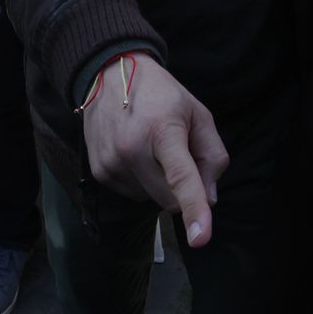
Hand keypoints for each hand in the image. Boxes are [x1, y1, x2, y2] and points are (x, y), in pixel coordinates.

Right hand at [80, 56, 228, 247]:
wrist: (108, 73)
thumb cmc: (162, 95)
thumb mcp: (198, 114)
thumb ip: (212, 156)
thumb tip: (209, 199)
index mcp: (162, 131)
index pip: (181, 177)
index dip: (194, 210)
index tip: (201, 239)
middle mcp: (132, 149)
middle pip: (170, 199)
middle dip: (181, 186)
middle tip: (176, 150)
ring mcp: (111, 163)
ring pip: (151, 200)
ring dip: (159, 182)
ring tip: (151, 146)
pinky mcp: (99, 172)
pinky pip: (134, 194)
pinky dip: (142, 181)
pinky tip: (135, 153)